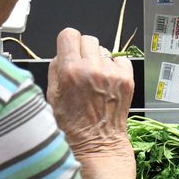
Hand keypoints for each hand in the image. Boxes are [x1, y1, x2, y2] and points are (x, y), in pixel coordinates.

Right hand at [47, 28, 135, 158]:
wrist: (98, 144)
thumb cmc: (73, 126)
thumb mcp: (52, 96)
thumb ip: (55, 69)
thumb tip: (62, 52)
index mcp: (70, 71)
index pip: (69, 34)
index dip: (68, 42)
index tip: (69, 50)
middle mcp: (92, 69)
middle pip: (87, 39)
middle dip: (83, 51)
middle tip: (82, 68)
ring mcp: (112, 73)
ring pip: (103, 50)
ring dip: (98, 60)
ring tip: (95, 80)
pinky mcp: (127, 79)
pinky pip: (120, 59)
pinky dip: (114, 67)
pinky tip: (107, 83)